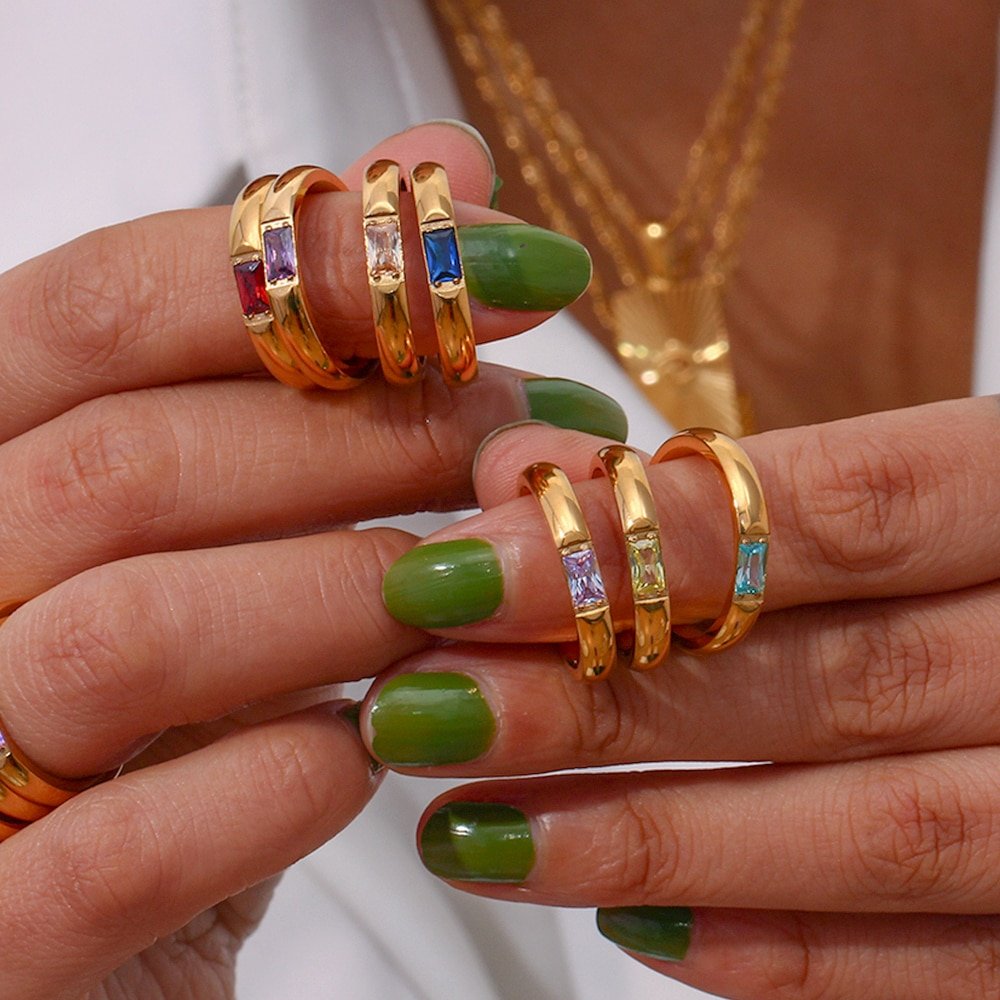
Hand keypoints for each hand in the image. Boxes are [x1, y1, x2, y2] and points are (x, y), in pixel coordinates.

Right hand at [0, 121, 611, 998]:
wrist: (93, 926)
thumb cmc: (171, 699)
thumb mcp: (222, 512)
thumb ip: (306, 336)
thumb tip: (440, 164)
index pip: (100, 307)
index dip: (322, 270)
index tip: (516, 270)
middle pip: (130, 462)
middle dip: (372, 444)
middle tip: (540, 450)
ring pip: (127, 634)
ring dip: (349, 600)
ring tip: (487, 593)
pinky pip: (123, 851)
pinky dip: (288, 781)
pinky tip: (375, 749)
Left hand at [364, 396, 999, 999]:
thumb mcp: (925, 466)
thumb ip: (722, 484)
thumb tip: (519, 478)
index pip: (836, 508)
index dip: (634, 545)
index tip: (449, 573)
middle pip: (831, 676)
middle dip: (606, 702)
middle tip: (423, 710)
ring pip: (883, 832)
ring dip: (657, 841)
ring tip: (474, 832)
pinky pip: (957, 965)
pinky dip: (790, 956)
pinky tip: (635, 933)